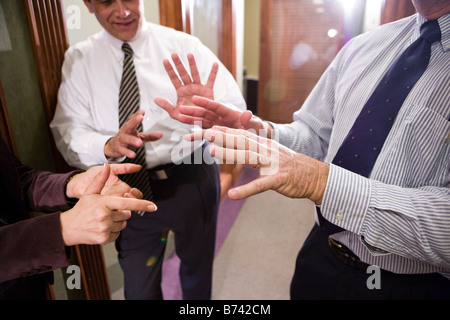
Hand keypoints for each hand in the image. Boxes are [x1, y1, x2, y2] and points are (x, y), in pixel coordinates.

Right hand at [60, 163, 156, 245]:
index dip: (141, 204)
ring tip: (104, 219)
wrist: (69, 228)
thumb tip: (106, 166)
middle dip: (122, 211)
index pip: (126, 204)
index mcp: (104, 203)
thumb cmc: (82, 209)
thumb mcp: (89, 193)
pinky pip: (118, 233)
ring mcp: (105, 228)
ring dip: (118, 221)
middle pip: (127, 214)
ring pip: (123, 224)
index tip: (153, 206)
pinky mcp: (105, 239)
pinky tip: (103, 227)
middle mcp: (105, 216)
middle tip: (108, 211)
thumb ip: (100, 180)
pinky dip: (114, 230)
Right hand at [104, 110, 162, 158]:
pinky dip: (127, 152)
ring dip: (132, 140)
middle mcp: (125, 132)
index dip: (137, 115)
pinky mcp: (119, 148)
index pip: (133, 119)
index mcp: (130, 127)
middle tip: (140, 117)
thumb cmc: (129, 139)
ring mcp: (121, 140)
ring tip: (140, 142)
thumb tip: (161, 134)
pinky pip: (123, 150)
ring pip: (126, 138)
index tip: (142, 112)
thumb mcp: (140, 137)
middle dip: (134, 121)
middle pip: (128, 125)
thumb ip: (150, 136)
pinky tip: (133, 154)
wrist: (114, 147)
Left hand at [154, 53, 216, 125]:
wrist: (201, 122)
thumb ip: (166, 106)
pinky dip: (213, 73)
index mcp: (181, 91)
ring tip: (189, 55)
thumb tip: (155, 99)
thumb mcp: (175, 113)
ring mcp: (199, 88)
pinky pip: (211, 81)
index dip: (170, 70)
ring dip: (192, 64)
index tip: (165, 60)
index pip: (174, 78)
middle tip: (174, 54)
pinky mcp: (208, 91)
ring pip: (195, 74)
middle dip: (178, 64)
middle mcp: (189, 87)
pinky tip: (215, 64)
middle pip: (183, 73)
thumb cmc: (187, 117)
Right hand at [184, 95, 272, 133]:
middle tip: (181, 108)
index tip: (195, 98)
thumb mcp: (256, 125)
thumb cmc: (257, 128)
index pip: (217, 106)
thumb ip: (251, 120)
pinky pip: (205, 131)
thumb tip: (247, 113)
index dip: (206, 103)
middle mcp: (222, 117)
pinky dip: (196, 134)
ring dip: (191, 119)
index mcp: (231, 112)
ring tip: (179, 117)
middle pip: (206, 112)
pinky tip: (187, 137)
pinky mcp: (217, 132)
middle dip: (194, 110)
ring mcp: (219, 124)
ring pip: (202, 121)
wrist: (257, 136)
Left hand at [201, 126, 328, 204]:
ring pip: (249, 157)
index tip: (208, 129)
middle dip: (223, 137)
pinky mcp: (278, 179)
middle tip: (205, 134)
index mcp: (264, 144)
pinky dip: (245, 190)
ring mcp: (273, 164)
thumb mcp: (271, 153)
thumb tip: (237, 146)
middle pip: (242, 141)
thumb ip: (255, 149)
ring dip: (230, 154)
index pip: (242, 134)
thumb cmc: (289, 166)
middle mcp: (267, 150)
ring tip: (213, 153)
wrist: (314, 176)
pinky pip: (259, 185)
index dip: (225, 131)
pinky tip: (233, 195)